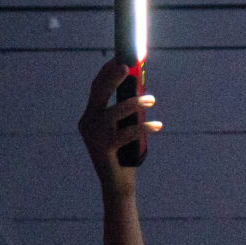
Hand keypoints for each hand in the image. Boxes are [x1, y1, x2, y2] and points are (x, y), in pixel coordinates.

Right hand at [76, 58, 160, 191]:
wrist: (118, 185)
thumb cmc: (124, 155)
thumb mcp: (124, 130)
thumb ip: (126, 114)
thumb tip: (141, 92)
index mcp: (90, 117)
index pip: (96, 89)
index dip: (107, 72)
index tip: (119, 59)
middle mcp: (88, 124)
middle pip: (99, 94)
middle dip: (113, 77)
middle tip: (129, 67)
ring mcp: (94, 136)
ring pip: (115, 112)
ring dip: (135, 103)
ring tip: (152, 100)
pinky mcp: (104, 149)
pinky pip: (127, 132)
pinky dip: (145, 127)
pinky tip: (157, 125)